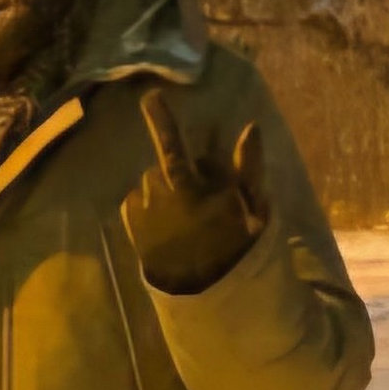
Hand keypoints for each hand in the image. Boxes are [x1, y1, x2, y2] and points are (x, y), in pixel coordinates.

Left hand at [124, 88, 267, 293]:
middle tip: (202, 198)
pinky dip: (149, 205)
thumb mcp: (256, 210)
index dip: (161, 120)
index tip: (150, 95)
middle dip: (182, 173)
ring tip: (184, 216)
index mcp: (192, 190)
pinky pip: (136, 202)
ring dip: (165, 190)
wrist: (207, 294)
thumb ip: (250, 167)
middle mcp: (161, 197)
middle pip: (168, 166)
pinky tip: (167, 224)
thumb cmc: (238, 249)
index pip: (173, 146)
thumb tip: (250, 128)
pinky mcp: (132, 226)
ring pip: (151, 184)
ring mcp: (144, 212)